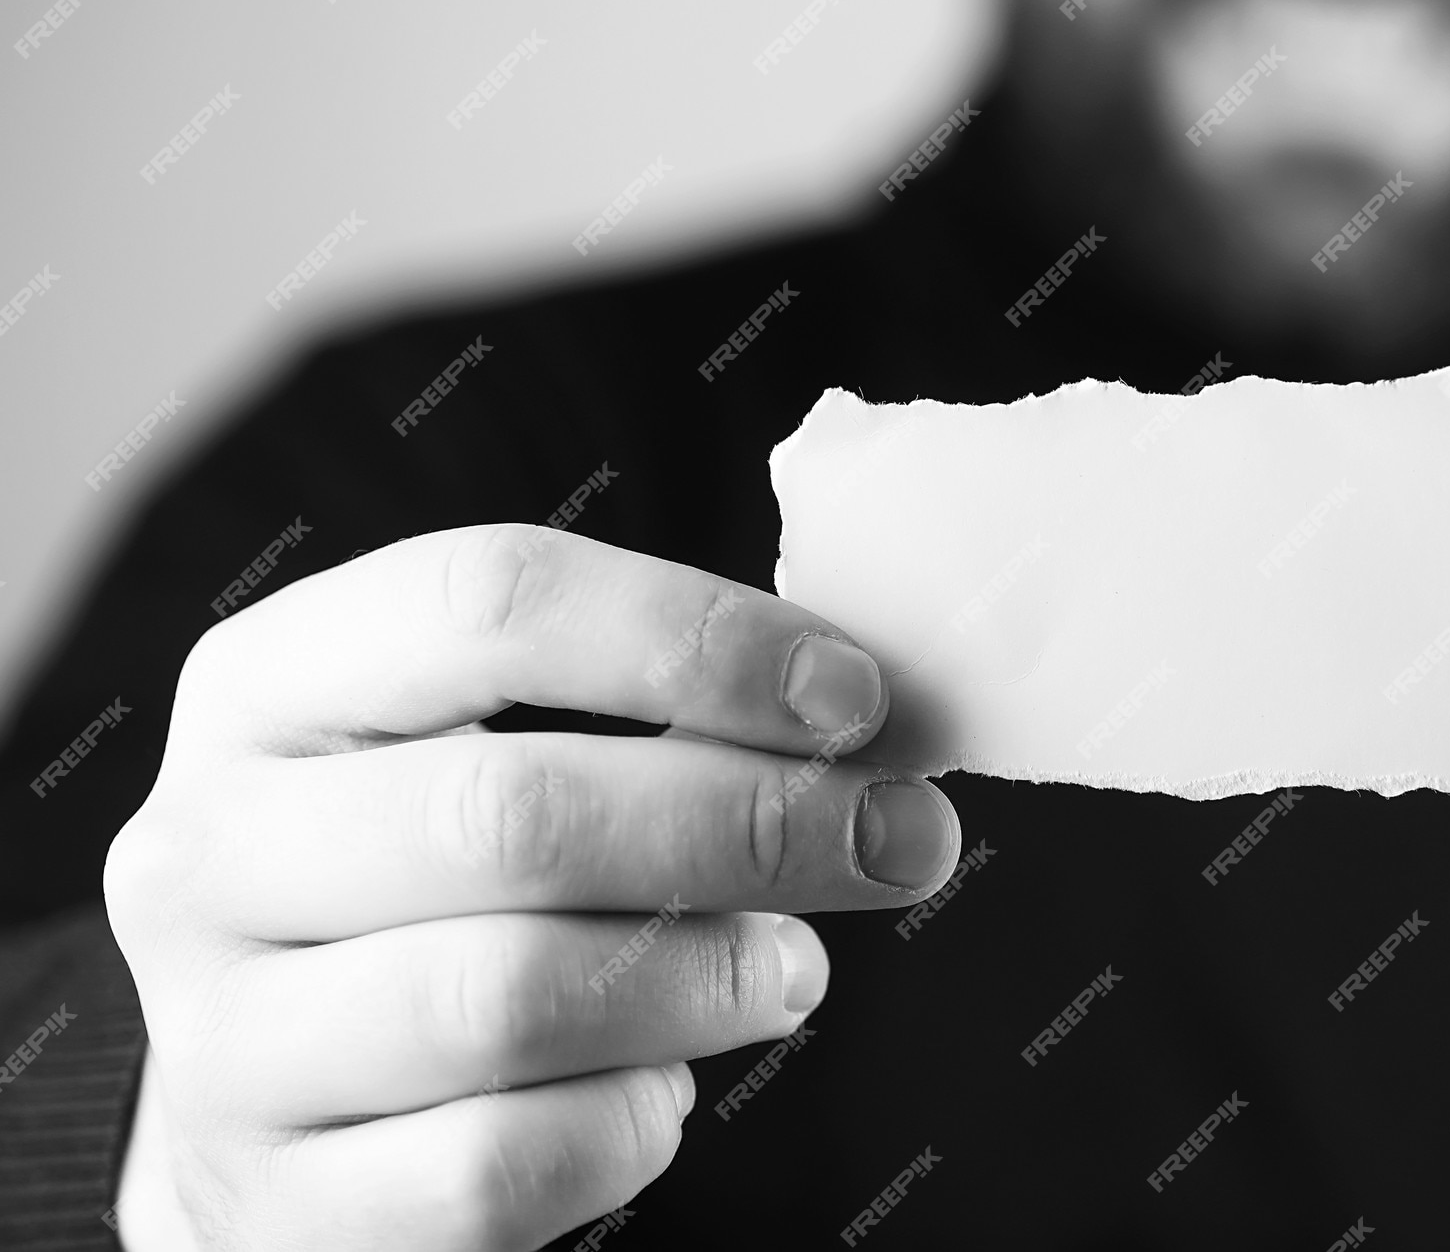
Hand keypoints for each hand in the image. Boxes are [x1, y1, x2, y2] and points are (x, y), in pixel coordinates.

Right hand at [103, 525, 958, 1249]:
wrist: (265, 1098)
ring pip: (509, 999)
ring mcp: (221, 1046)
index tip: (852, 695)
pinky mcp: (280, 1205)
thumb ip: (638, 716)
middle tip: (895, 837)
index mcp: (266, 688)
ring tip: (792, 967)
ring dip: (705, 975)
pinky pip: (502, 1166)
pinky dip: (632, 1122)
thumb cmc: (421, 885)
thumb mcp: (474, 752)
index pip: (486, 603)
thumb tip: (859, 721)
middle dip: (752, 820)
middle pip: (512, 812)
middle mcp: (209, 855)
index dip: (699, 638)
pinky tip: (662, 1086)